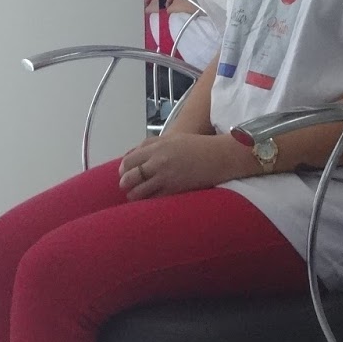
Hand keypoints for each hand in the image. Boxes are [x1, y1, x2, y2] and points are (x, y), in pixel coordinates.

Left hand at [118, 133, 256, 200]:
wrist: (219, 156)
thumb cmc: (195, 146)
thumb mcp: (170, 139)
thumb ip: (149, 145)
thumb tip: (131, 155)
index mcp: (156, 147)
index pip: (129, 160)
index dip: (123, 169)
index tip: (124, 173)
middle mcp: (158, 162)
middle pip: (130, 176)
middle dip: (125, 183)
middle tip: (126, 186)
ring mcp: (166, 177)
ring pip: (139, 192)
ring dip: (134, 195)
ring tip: (136, 196)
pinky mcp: (175, 190)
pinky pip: (154, 200)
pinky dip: (148, 202)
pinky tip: (150, 202)